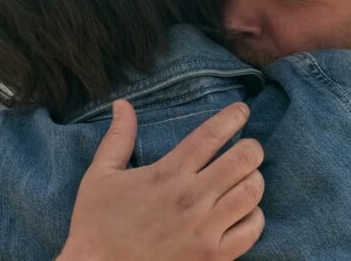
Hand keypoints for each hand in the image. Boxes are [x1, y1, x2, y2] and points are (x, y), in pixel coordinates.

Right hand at [56, 100, 265, 260]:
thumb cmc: (97, 225)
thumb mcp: (100, 176)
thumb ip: (118, 137)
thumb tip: (122, 104)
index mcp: (167, 174)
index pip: (211, 135)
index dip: (233, 117)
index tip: (242, 111)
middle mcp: (191, 198)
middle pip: (243, 159)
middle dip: (251, 149)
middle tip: (248, 149)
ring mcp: (205, 229)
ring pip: (252, 191)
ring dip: (253, 180)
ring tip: (246, 179)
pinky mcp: (213, 257)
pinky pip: (252, 229)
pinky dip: (254, 216)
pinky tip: (243, 212)